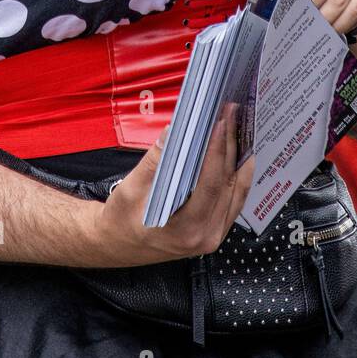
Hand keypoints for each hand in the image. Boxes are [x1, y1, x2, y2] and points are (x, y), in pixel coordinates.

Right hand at [80, 102, 253, 267]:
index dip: (217, 151)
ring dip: (237, 156)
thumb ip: (155, 160)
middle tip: (230, 114)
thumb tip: (173, 131)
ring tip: (236, 126)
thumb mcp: (131, 189)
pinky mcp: (216, 228)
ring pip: (236, 189)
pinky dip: (237, 173)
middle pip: (227, 184)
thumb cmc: (121, 220)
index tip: (220, 123)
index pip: (210, 184)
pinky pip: (234, 197)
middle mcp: (205, 235)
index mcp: (185, 230)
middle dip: (229, 145)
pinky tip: (235, 151)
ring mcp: (214, 234)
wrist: (119, 244)